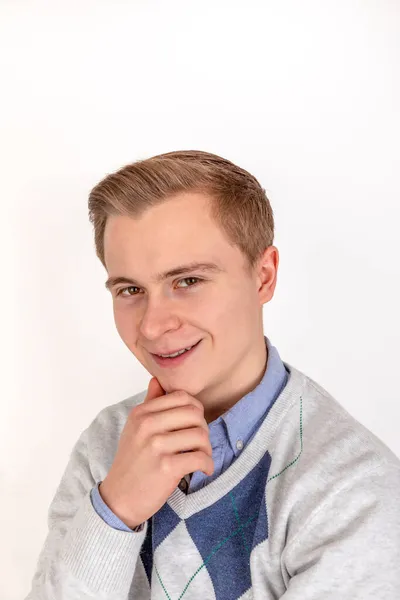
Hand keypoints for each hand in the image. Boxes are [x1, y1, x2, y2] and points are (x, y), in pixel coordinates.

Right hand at [99, 377, 213, 528]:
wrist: (119, 498)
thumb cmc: (131, 462)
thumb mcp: (134, 428)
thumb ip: (149, 403)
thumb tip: (157, 380)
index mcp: (141, 413)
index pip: (182, 397)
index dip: (195, 410)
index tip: (194, 425)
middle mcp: (147, 425)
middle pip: (195, 414)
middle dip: (203, 428)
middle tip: (200, 444)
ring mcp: (156, 445)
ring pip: (201, 435)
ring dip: (207, 449)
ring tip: (201, 457)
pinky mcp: (167, 467)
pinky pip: (200, 457)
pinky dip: (207, 465)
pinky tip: (203, 469)